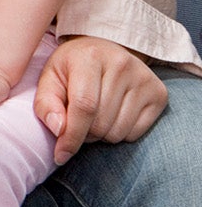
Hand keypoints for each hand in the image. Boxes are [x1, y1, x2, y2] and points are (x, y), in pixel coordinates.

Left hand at [34, 35, 167, 163]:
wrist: (104, 50)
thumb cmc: (72, 68)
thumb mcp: (50, 78)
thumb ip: (47, 103)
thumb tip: (58, 130)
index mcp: (90, 57)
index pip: (84, 106)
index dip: (71, 136)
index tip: (60, 156)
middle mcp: (121, 65)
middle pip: (100, 123)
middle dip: (84, 134)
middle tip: (77, 122)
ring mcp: (144, 79)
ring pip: (118, 132)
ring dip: (101, 135)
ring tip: (95, 116)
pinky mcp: (159, 94)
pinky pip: (135, 134)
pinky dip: (119, 133)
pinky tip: (113, 115)